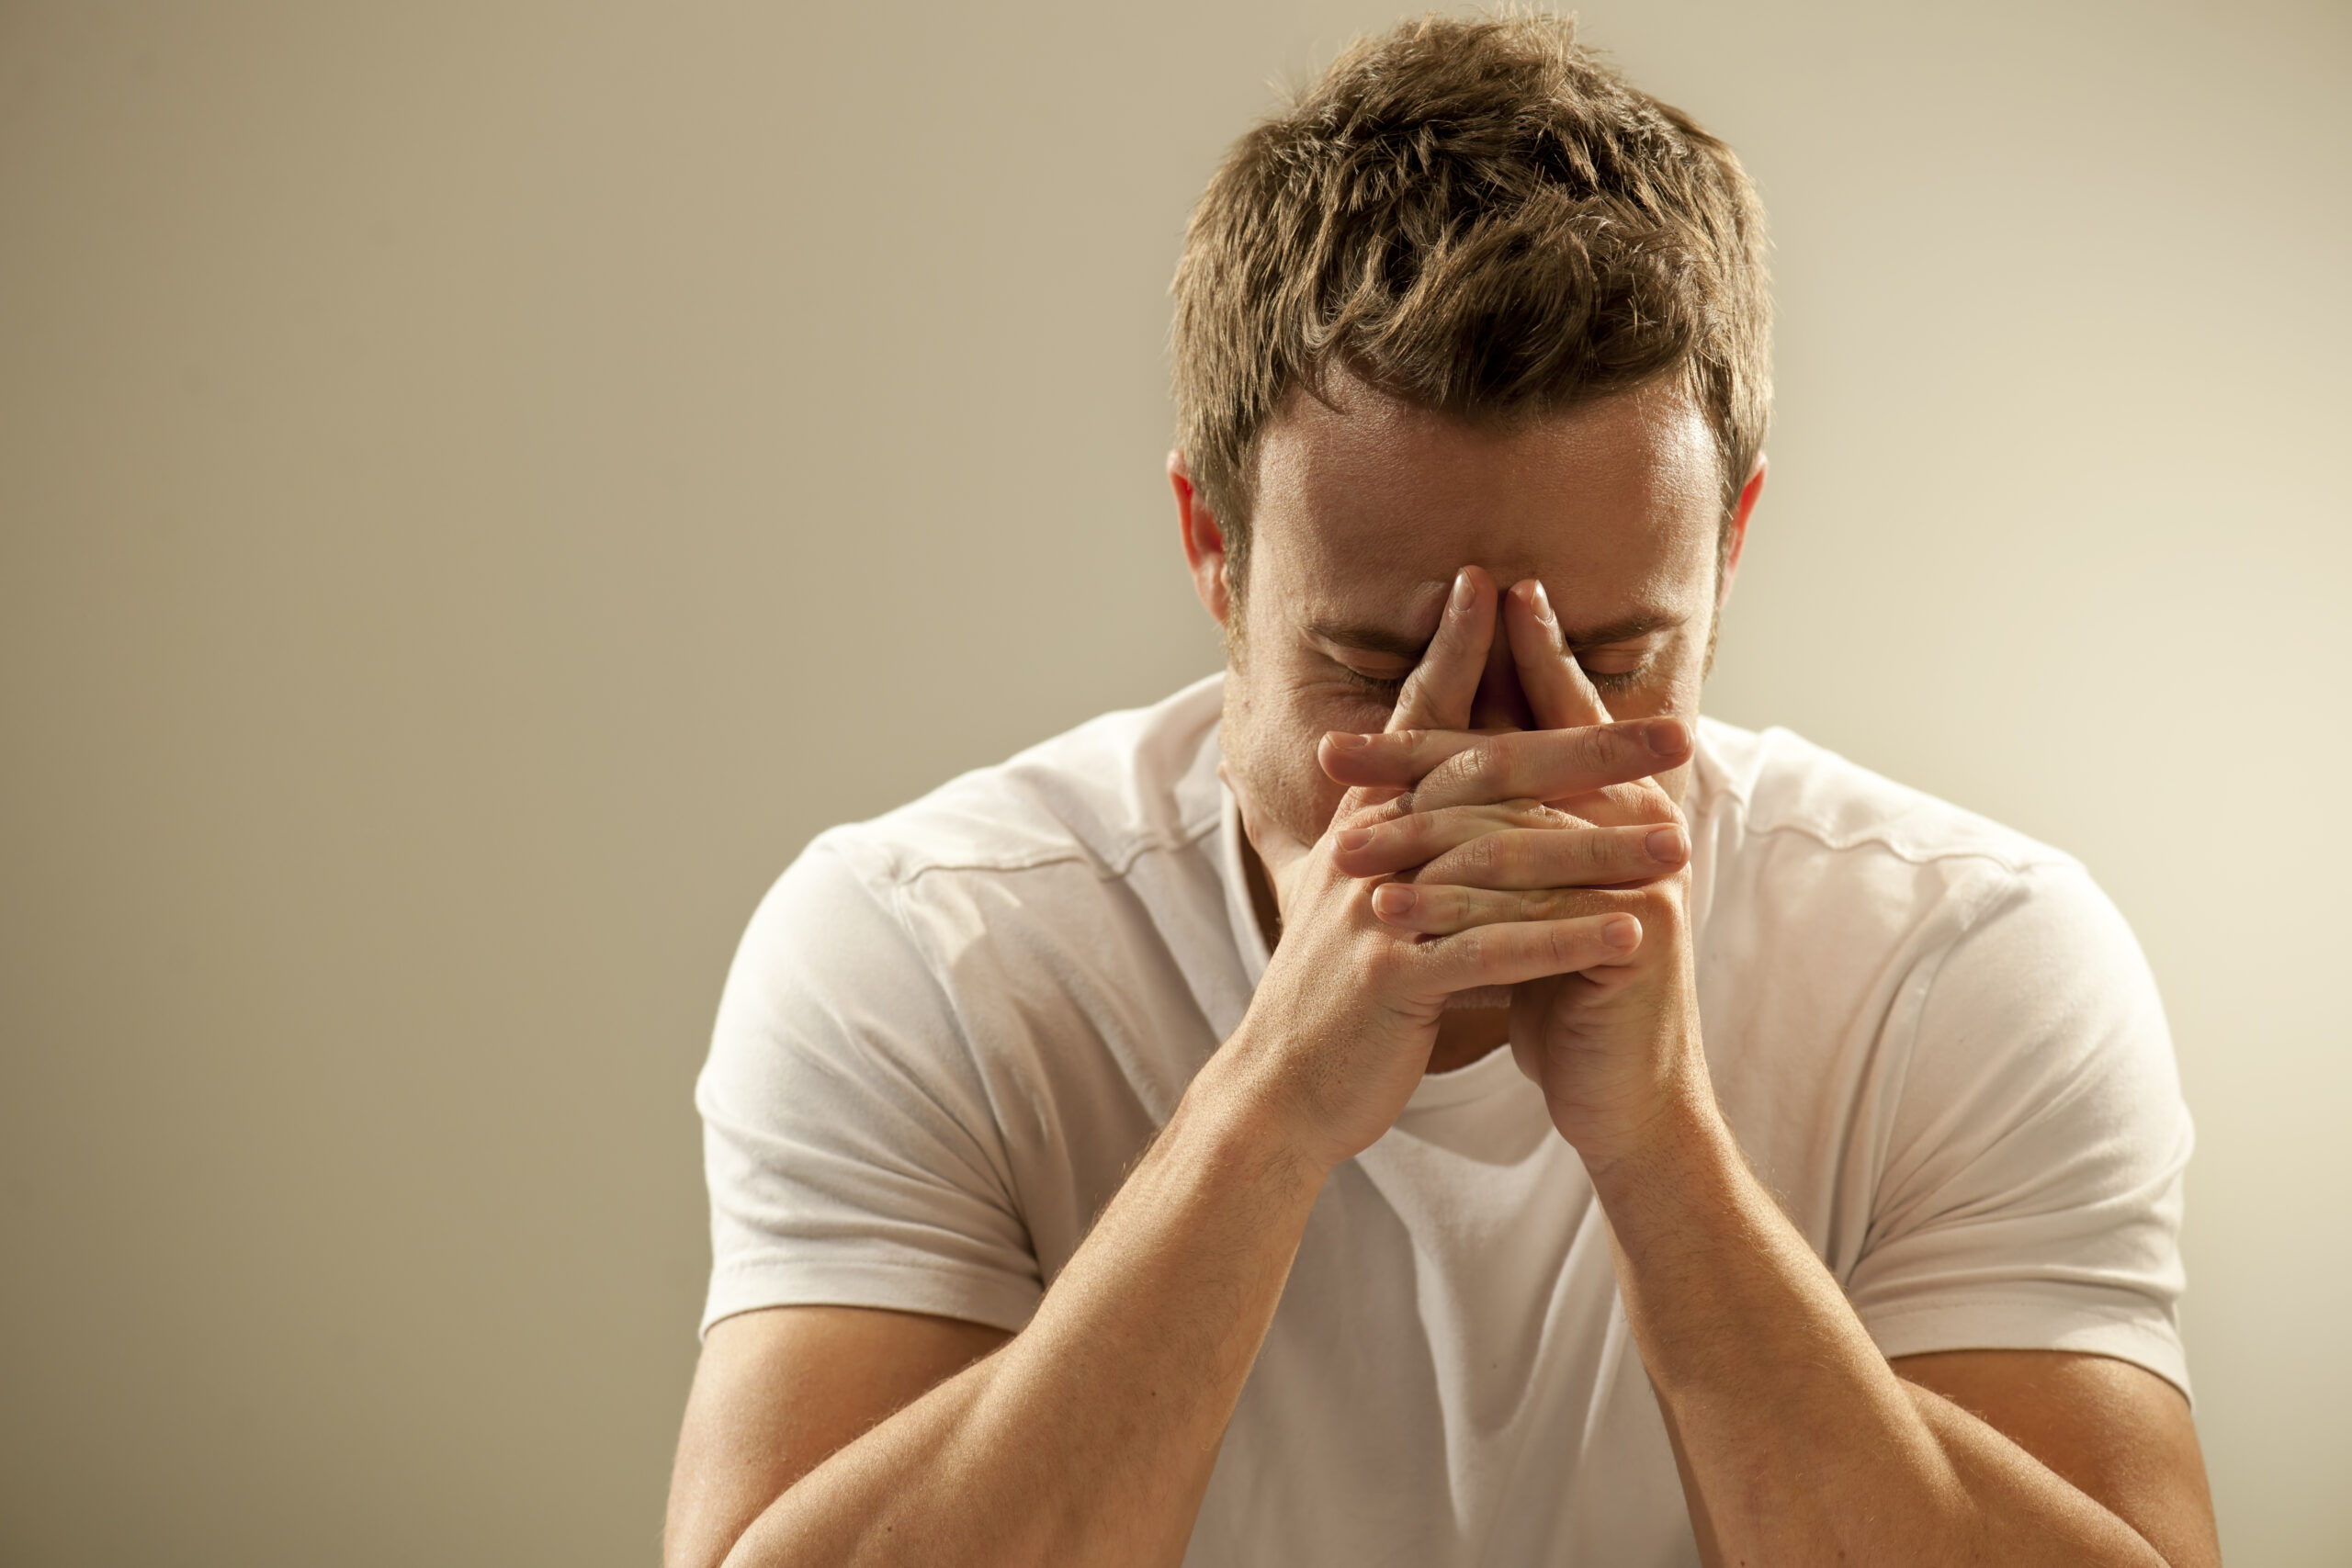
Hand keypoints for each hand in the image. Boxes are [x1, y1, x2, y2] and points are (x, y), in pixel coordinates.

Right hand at [1218, 570, 1678, 1173]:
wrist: (1282, 1087)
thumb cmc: (1342, 994)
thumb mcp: (1362, 893)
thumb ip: (1401, 833)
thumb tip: (1451, 783)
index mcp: (1365, 823)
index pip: (1423, 721)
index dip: (1461, 652)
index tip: (1505, 589)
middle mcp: (1367, 850)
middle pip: (1487, 776)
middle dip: (1587, 750)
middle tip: (1672, 732)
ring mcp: (1377, 909)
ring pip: (1504, 863)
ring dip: (1600, 853)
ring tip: (1680, 846)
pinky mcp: (1394, 976)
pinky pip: (1495, 950)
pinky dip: (1566, 940)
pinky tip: (1631, 935)